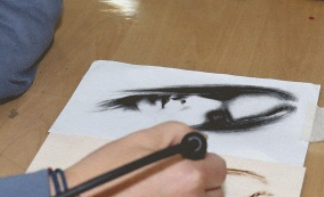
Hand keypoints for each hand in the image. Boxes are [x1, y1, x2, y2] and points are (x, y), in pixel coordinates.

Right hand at [63, 122, 226, 196]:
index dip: (203, 160)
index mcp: (187, 176)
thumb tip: (199, 139)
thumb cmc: (105, 175)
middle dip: (200, 181)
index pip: (218, 167)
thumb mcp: (140, 140)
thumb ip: (177, 132)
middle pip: (215, 191)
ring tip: (163, 192)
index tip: (188, 162)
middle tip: (172, 178)